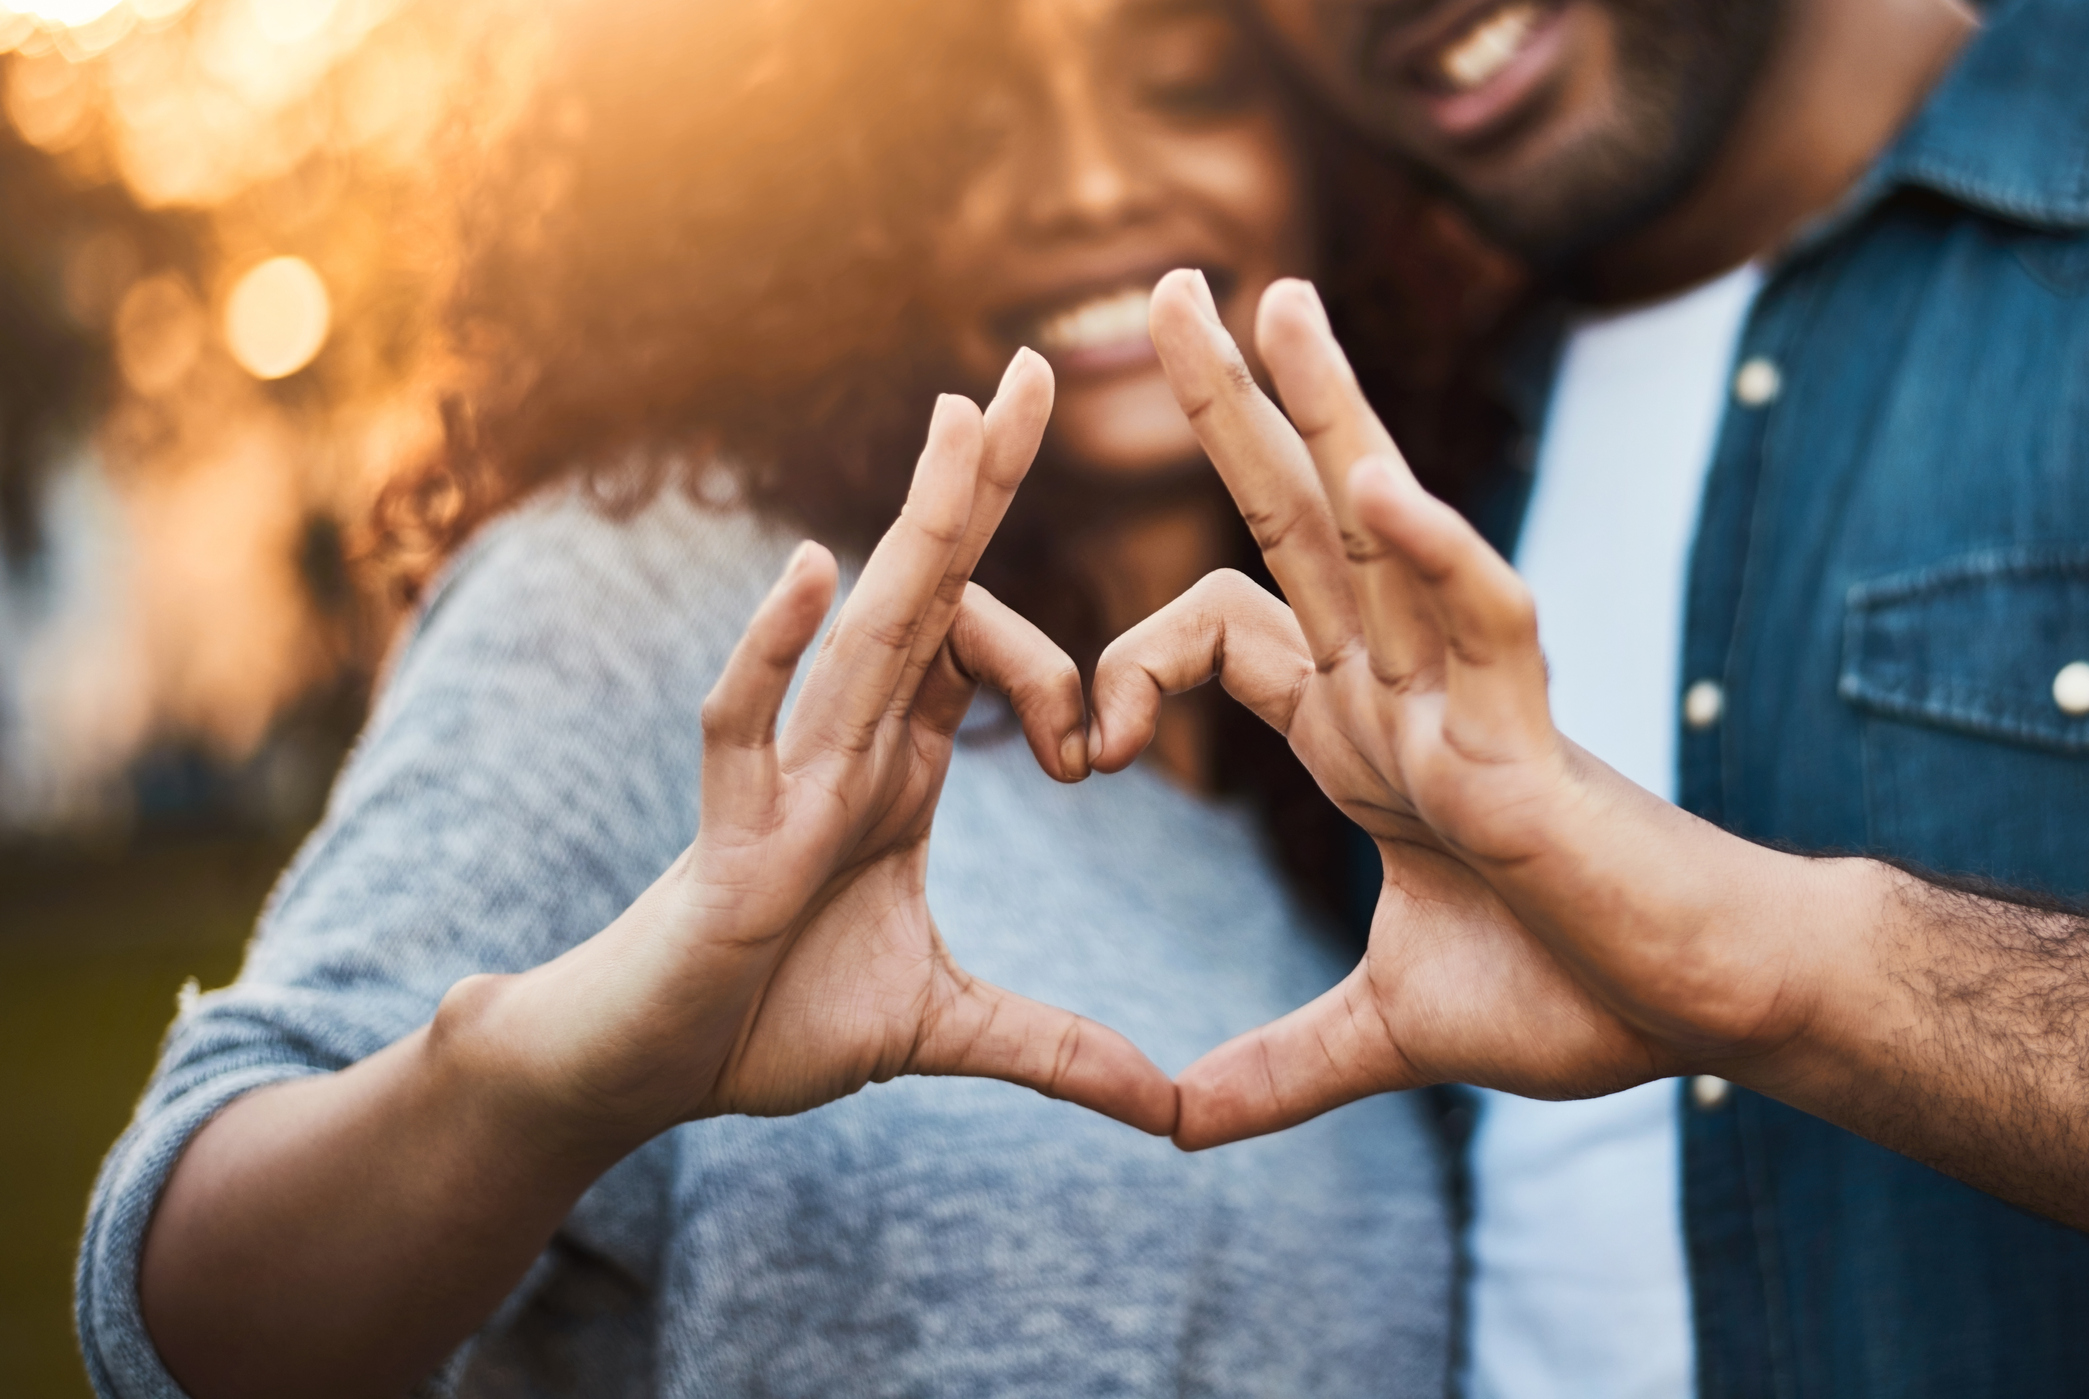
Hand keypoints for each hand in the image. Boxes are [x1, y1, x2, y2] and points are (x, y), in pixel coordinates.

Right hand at [469, 348, 1176, 1151]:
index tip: (1102, 755)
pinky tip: (807, 575)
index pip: (980, 652)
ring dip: (915, 530)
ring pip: (859, 631)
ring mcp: (786, 777)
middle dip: (982, 485)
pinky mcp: (728, 834)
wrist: (643, 1070)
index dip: (1059, 673)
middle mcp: (845, 745)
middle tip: (1038, 367)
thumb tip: (1168, 1111)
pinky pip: (742, 726)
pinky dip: (769, 653)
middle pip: (928, 591)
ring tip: (961, 419)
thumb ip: (1054, 1047)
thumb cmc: (768, 1019)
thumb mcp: (942, 1027)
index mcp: (896, 766)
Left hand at [1090, 273, 1837, 1148]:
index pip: (1218, 629)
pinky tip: (1376, 490)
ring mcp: (1464, 699)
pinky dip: (1433, 556)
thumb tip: (1185, 1123)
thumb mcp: (1386, 1029)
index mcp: (1355, 733)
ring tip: (1272, 300)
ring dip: (1328, 411)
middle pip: (1292, 517)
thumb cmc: (1574, 992)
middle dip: (1230, 403)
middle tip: (1168, 286)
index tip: (1074, 756)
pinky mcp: (1532, 738)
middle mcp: (1399, 688)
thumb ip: (1282, 1062)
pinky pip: (1484, 619)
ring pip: (1385, 528)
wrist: (1697, 1013)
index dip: (1124, 667)